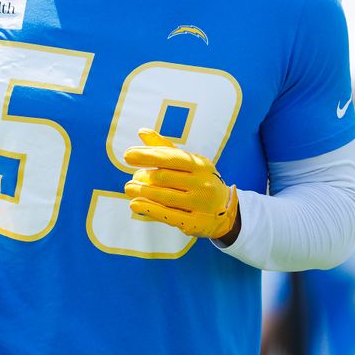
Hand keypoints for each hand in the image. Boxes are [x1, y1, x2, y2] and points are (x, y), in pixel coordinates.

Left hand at [123, 128, 239, 240]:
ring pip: (165, 196)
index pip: (170, 157)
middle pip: (165, 178)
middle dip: (144, 176)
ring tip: (129, 188)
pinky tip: (135, 204)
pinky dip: (149, 209)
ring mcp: (200, 204)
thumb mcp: (189, 163)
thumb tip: (141, 131)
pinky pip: (168, 215)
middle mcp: (202, 183)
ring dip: (143, 192)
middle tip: (132, 178)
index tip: (127, 155)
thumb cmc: (200, 181)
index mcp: (200, 165)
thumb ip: (164, 148)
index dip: (147, 155)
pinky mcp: (195, 223)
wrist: (226, 212)